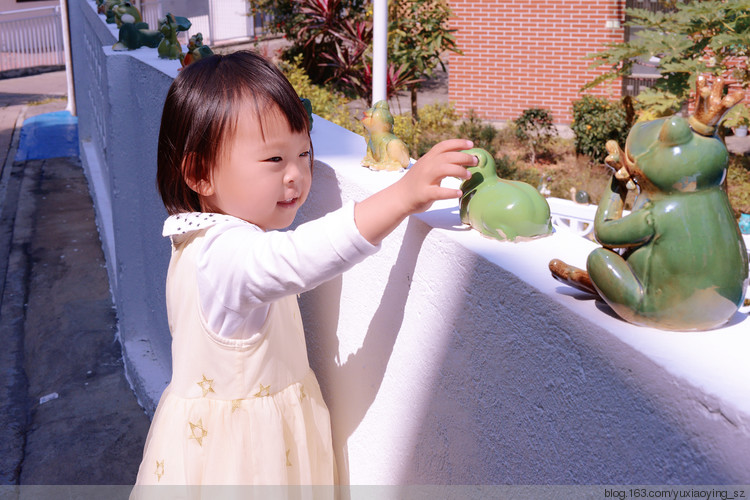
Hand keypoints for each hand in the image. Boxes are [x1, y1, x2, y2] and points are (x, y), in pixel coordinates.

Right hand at [354, 139, 475, 244]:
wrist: (399, 197)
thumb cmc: (417, 183)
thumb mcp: (427, 168)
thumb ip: (440, 163)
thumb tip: (462, 159)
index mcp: (428, 159)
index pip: (443, 146)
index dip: (458, 143)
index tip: (471, 145)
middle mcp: (426, 166)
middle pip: (447, 156)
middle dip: (464, 157)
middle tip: (475, 162)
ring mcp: (424, 180)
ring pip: (443, 170)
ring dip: (459, 171)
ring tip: (469, 176)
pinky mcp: (424, 193)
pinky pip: (438, 192)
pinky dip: (450, 192)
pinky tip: (459, 193)